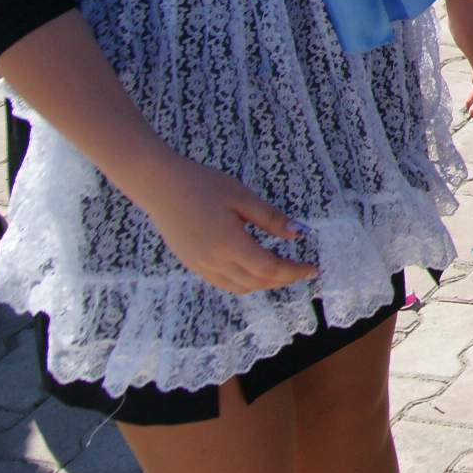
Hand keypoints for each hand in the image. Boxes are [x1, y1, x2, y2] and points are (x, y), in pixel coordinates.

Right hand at [133, 155, 316, 295]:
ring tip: (282, 271)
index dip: (293, 271)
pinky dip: (244, 282)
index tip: (312, 269)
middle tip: (301, 270)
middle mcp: (214, 262)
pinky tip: (254, 270)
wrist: (160, 186)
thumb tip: (297, 234)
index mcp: (230, 245)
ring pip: (239, 287)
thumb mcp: (242, 196)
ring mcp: (200, 266)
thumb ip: (270, 218)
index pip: (269, 268)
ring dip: (264, 284)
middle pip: (256, 282)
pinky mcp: (192, 264)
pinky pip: (223, 283)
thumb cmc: (203, 185)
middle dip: (282, 279)